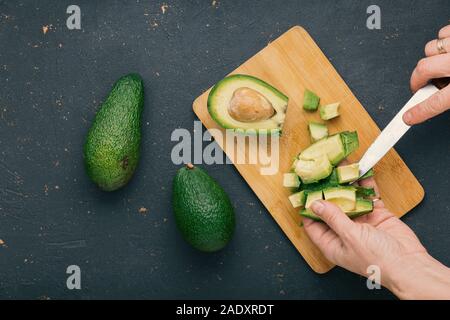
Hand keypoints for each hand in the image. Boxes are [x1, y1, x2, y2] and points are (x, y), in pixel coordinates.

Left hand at [303, 177, 449, 298]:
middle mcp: (344, 232)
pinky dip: (365, 184)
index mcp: (332, 243)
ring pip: (349, 199)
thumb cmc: (377, 259)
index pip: (313, 224)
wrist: (409, 264)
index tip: (304, 191)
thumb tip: (315, 204)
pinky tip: (360, 170)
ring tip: (339, 167)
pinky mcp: (377, 214)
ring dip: (346, 185)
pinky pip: (368, 196)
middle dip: (327, 192)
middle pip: (330, 208)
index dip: (308, 208)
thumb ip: (333, 218)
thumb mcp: (349, 236)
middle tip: (321, 174)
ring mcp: (361, 222)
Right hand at [403, 24, 449, 124]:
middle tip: (420, 87)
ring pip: (430, 49)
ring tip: (442, 64)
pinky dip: (443, 42)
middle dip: (418, 80)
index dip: (418, 112)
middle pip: (423, 70)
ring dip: (431, 59)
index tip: (407, 118)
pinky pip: (442, 34)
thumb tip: (437, 97)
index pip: (434, 103)